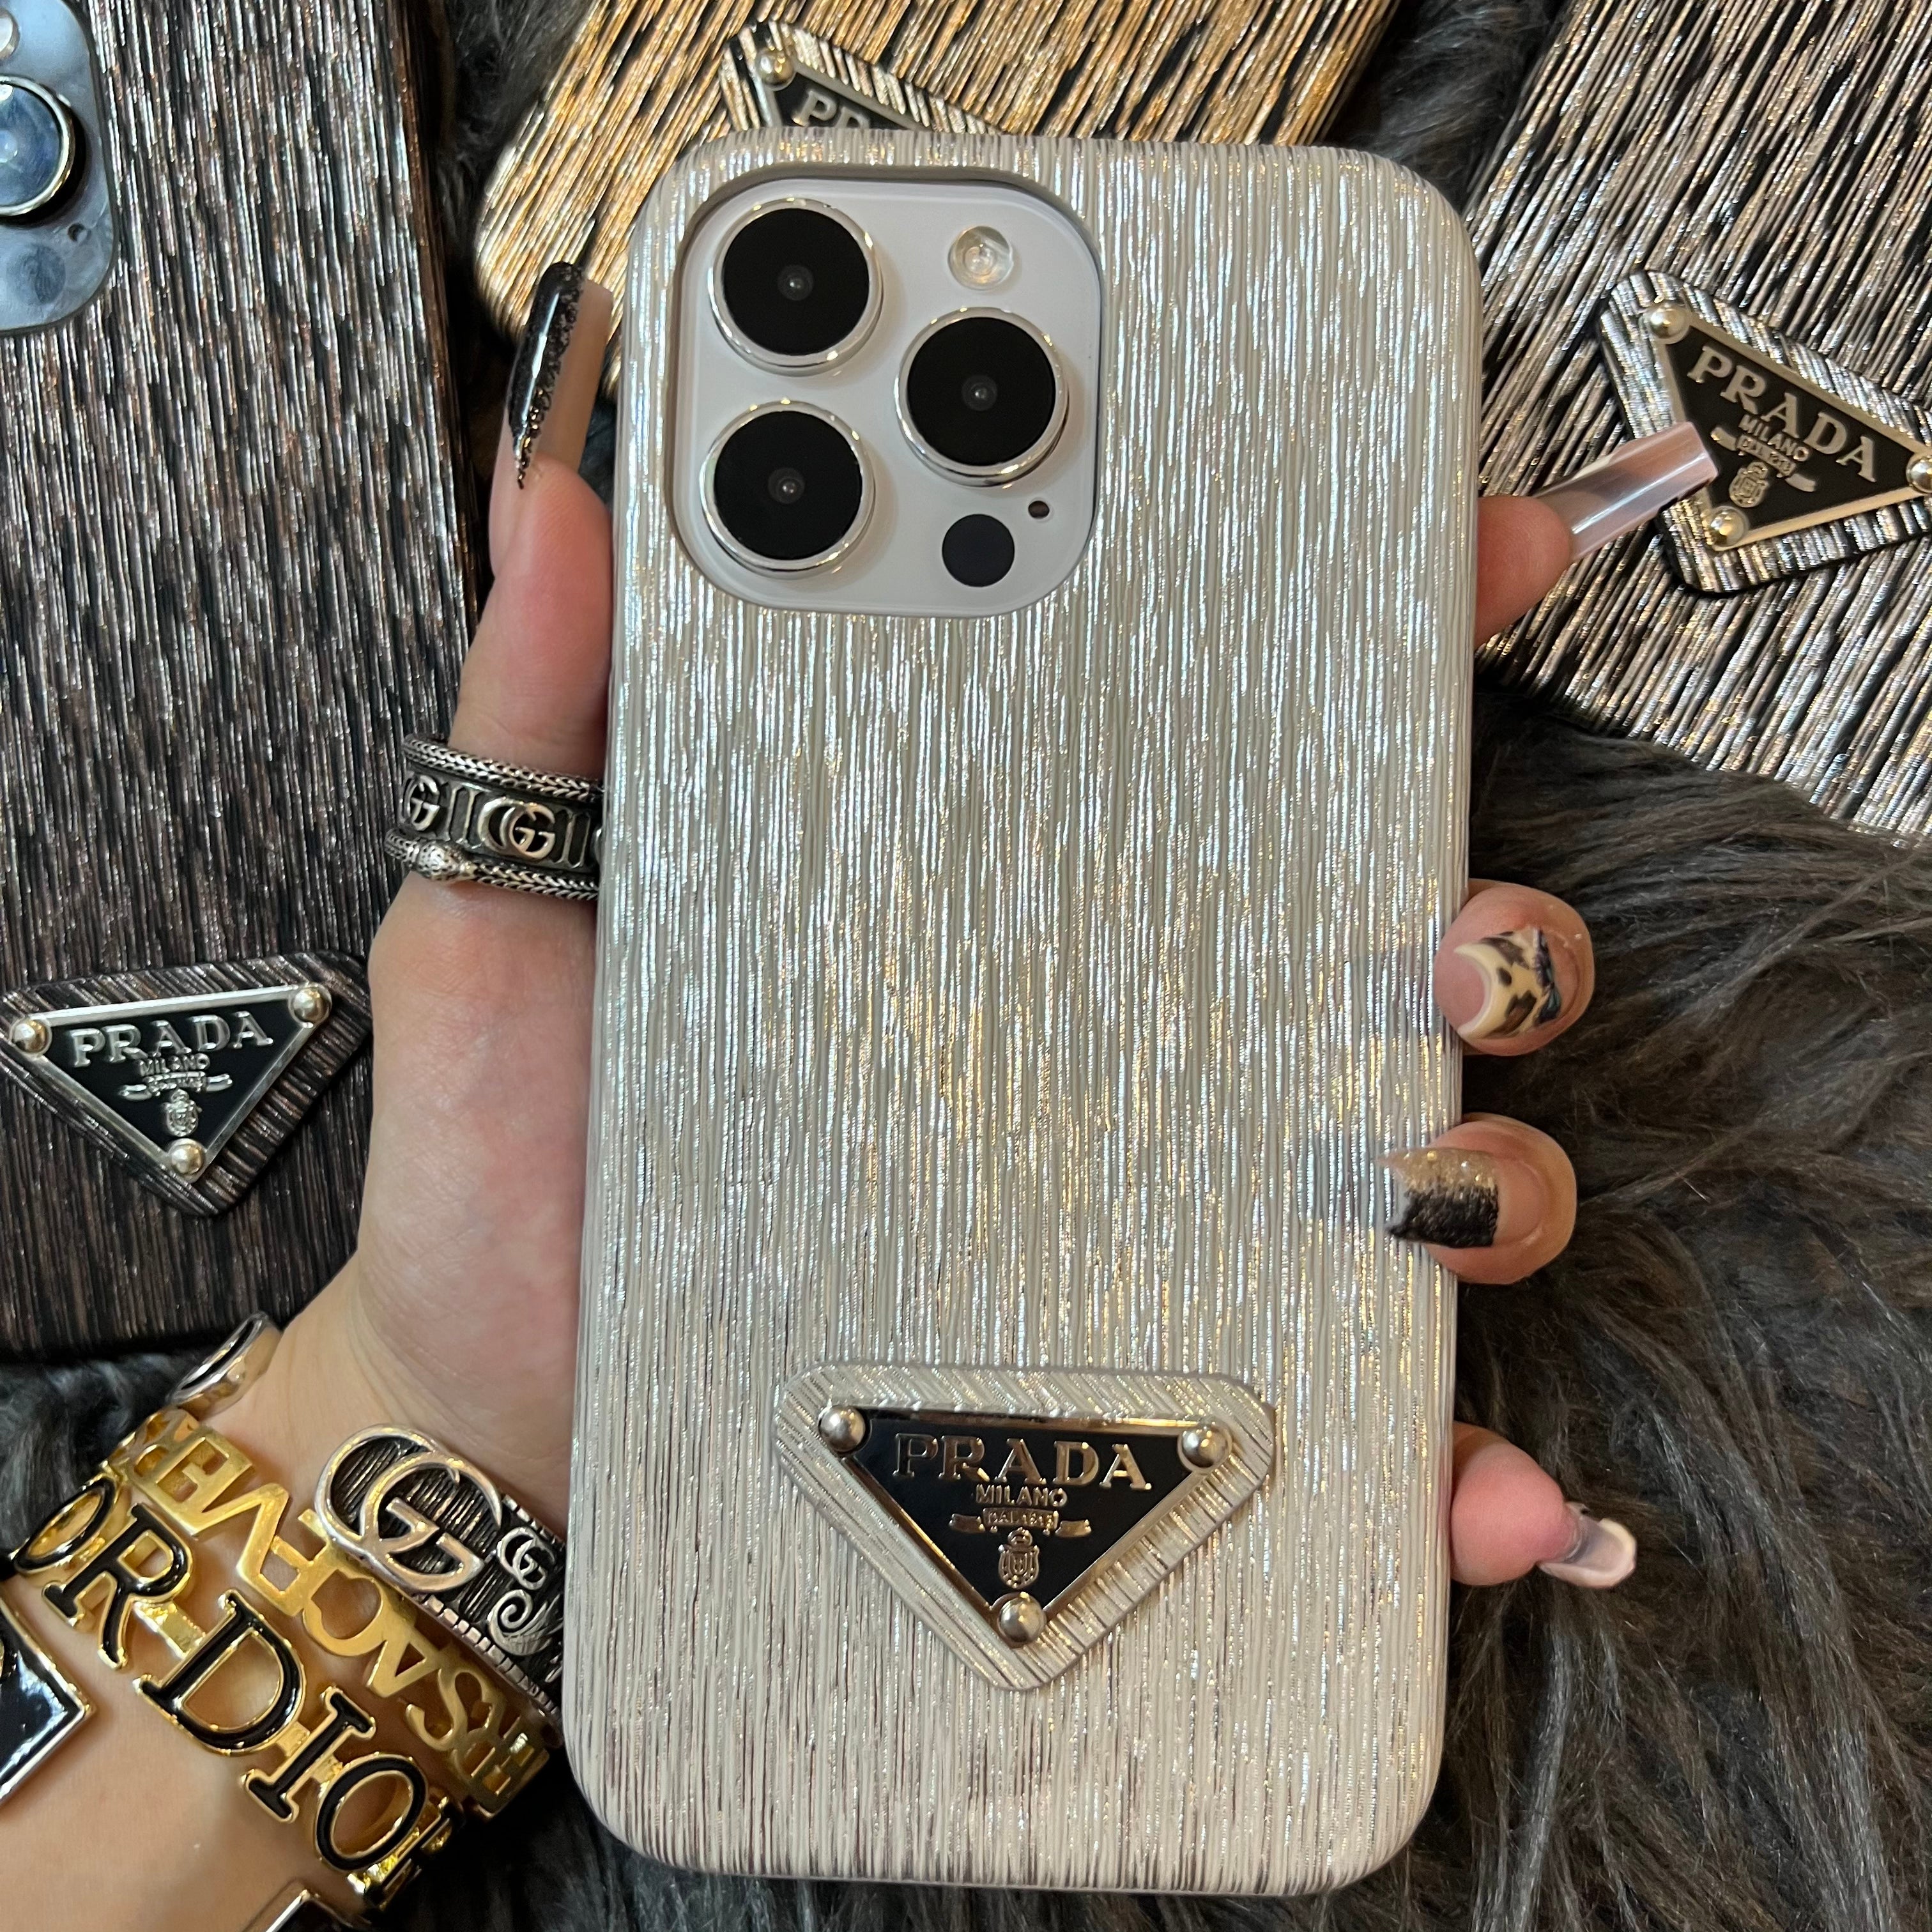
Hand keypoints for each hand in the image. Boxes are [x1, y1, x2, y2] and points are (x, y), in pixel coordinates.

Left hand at [225, 358, 1651, 1593]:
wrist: (511, 1441)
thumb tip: (559, 494)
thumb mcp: (502, 919)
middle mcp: (1097, 1039)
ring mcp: (1137, 1214)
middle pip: (1359, 941)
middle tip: (1456, 933)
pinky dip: (1430, 1456)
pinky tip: (1466, 1485)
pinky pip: (1331, 1415)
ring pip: (1399, 1158)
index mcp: (979, 893)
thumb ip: (543, 713)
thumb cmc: (511, 1174)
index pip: (1194, 729)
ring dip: (1487, 1167)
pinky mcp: (1141, 1390)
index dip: (1344, 625)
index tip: (1454, 547)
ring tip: (1435, 1183)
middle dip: (1482, 914)